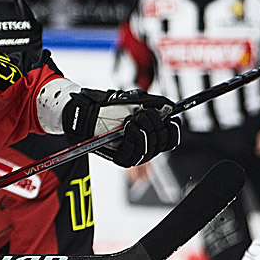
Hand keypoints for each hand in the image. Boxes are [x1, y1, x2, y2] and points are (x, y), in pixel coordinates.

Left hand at [63, 88, 180, 166]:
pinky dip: (135, 138)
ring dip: (145, 130)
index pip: (170, 140)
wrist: (85, 112)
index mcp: (149, 134)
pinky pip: (135, 154)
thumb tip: (171, 106)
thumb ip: (154, 102)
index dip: (173, 130)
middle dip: (156, 125)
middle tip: (143, 114)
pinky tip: (129, 127)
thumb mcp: (133, 99)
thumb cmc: (107, 106)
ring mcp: (132, 154)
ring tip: (133, 119)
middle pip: (163, 143)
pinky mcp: (121, 159)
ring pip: (151, 150)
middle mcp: (143, 146)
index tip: (171, 118)